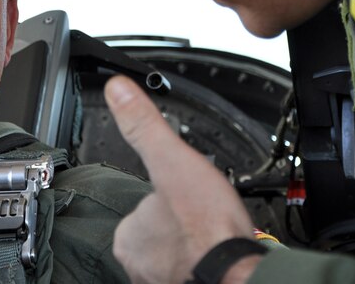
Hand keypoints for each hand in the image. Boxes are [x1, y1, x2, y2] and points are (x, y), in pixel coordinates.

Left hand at [105, 76, 260, 283]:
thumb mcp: (171, 160)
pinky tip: (216, 252)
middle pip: (158, 231)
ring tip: (211, 232)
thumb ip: (143, 125)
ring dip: (191, 242)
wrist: (237, 274)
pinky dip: (202, 262)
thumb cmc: (206, 226)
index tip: (184, 197)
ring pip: (174, 253)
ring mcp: (160, 281)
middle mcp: (138, 265)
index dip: (166, 197)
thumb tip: (117, 90)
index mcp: (129, 234)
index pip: (141, 207)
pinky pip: (190, 271)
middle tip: (201, 213)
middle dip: (178, 222)